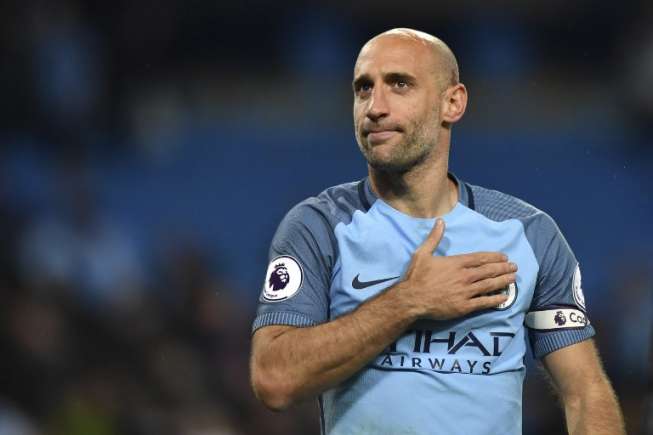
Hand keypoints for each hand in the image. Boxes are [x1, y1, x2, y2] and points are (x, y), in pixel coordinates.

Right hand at [398, 218, 516, 319]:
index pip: (480, 258)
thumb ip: (434, 238)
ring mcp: (466, 292)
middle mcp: (464, 276)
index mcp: (456, 263)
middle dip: (502, 268)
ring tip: (513, 278)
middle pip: (488, 271)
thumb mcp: (422, 253)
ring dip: (503, 281)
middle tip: (514, 266)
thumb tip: (440, 221)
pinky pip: (484, 302)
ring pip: (489, 285)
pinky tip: (504, 297)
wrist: (412, 298)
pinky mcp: (465, 306)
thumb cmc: (416, 276)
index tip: (504, 257)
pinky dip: (495, 299)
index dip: (493, 257)